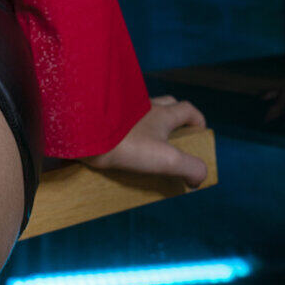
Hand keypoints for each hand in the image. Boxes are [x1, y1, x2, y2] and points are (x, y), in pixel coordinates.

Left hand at [82, 95, 208, 188]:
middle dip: (174, 119)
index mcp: (161, 113)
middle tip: (173, 140)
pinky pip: (120, 122)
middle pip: (166, 105)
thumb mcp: (167, 159)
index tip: (200, 134)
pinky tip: (122, 148)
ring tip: (146, 148)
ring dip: (147, 126)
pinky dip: (126, 132)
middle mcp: (142, 106)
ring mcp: (122, 111)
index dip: (198, 121)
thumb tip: (198, 179)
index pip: (187, 110)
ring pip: (141, 113)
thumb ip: (190, 168)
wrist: (84, 134)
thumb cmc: (127, 144)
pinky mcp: (104, 119)